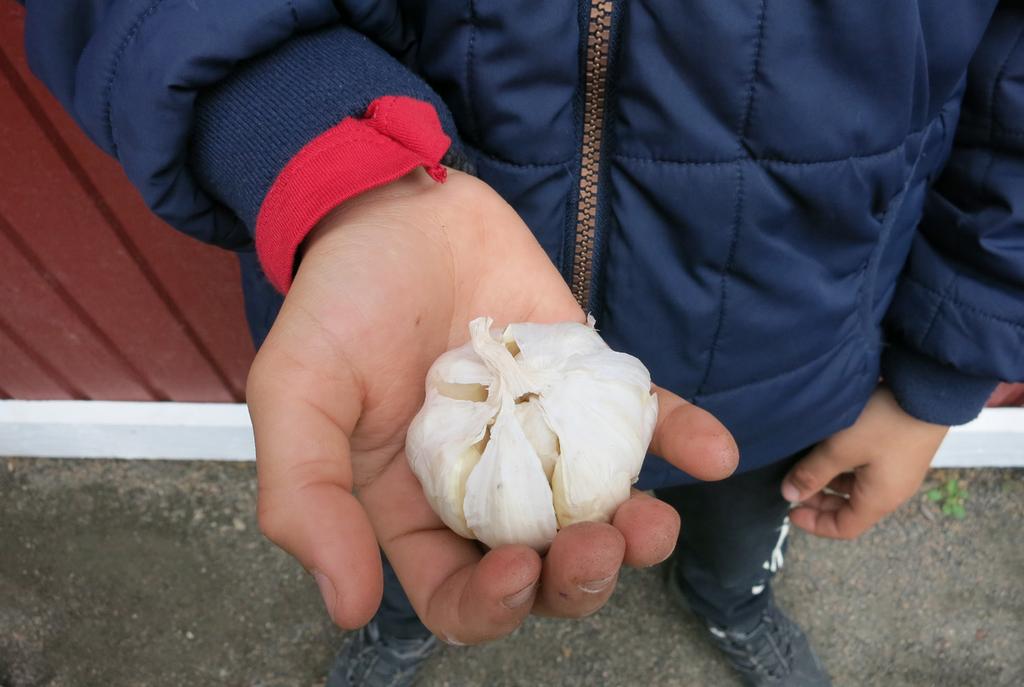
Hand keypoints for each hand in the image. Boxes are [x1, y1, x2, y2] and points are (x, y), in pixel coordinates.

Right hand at [246, 169, 738, 643]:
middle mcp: (487, 487)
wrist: (397, 205)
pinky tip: (713, 453)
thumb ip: (306, 498)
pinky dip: (684, 440)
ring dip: (638, 535)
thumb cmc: (340, 299)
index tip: (516, 569)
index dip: (492, 607)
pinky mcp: (589, 384)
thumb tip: (348, 607)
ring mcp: (545, 437)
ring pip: (602, 513)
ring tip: (653, 522)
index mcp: (413, 508)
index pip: (457, 595)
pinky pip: (646, 425)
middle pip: (544, 569)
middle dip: (578, 578)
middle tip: (596, 543)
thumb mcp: (296, 393)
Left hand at [781, 386, 948, 539]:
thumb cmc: (885, 422)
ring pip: (857, 488)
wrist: (929, 391)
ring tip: (808, 466)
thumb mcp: (840, 448)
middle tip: (794, 486)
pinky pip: (867, 471)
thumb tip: (789, 494)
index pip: (844, 528)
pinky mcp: (899, 452)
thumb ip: (812, 473)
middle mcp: (892, 491)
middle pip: (850, 509)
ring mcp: (898, 471)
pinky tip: (831, 450)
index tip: (790, 510)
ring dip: (831, 483)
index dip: (815, 524)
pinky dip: (845, 468)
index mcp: (879, 499)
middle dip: (820, 502)